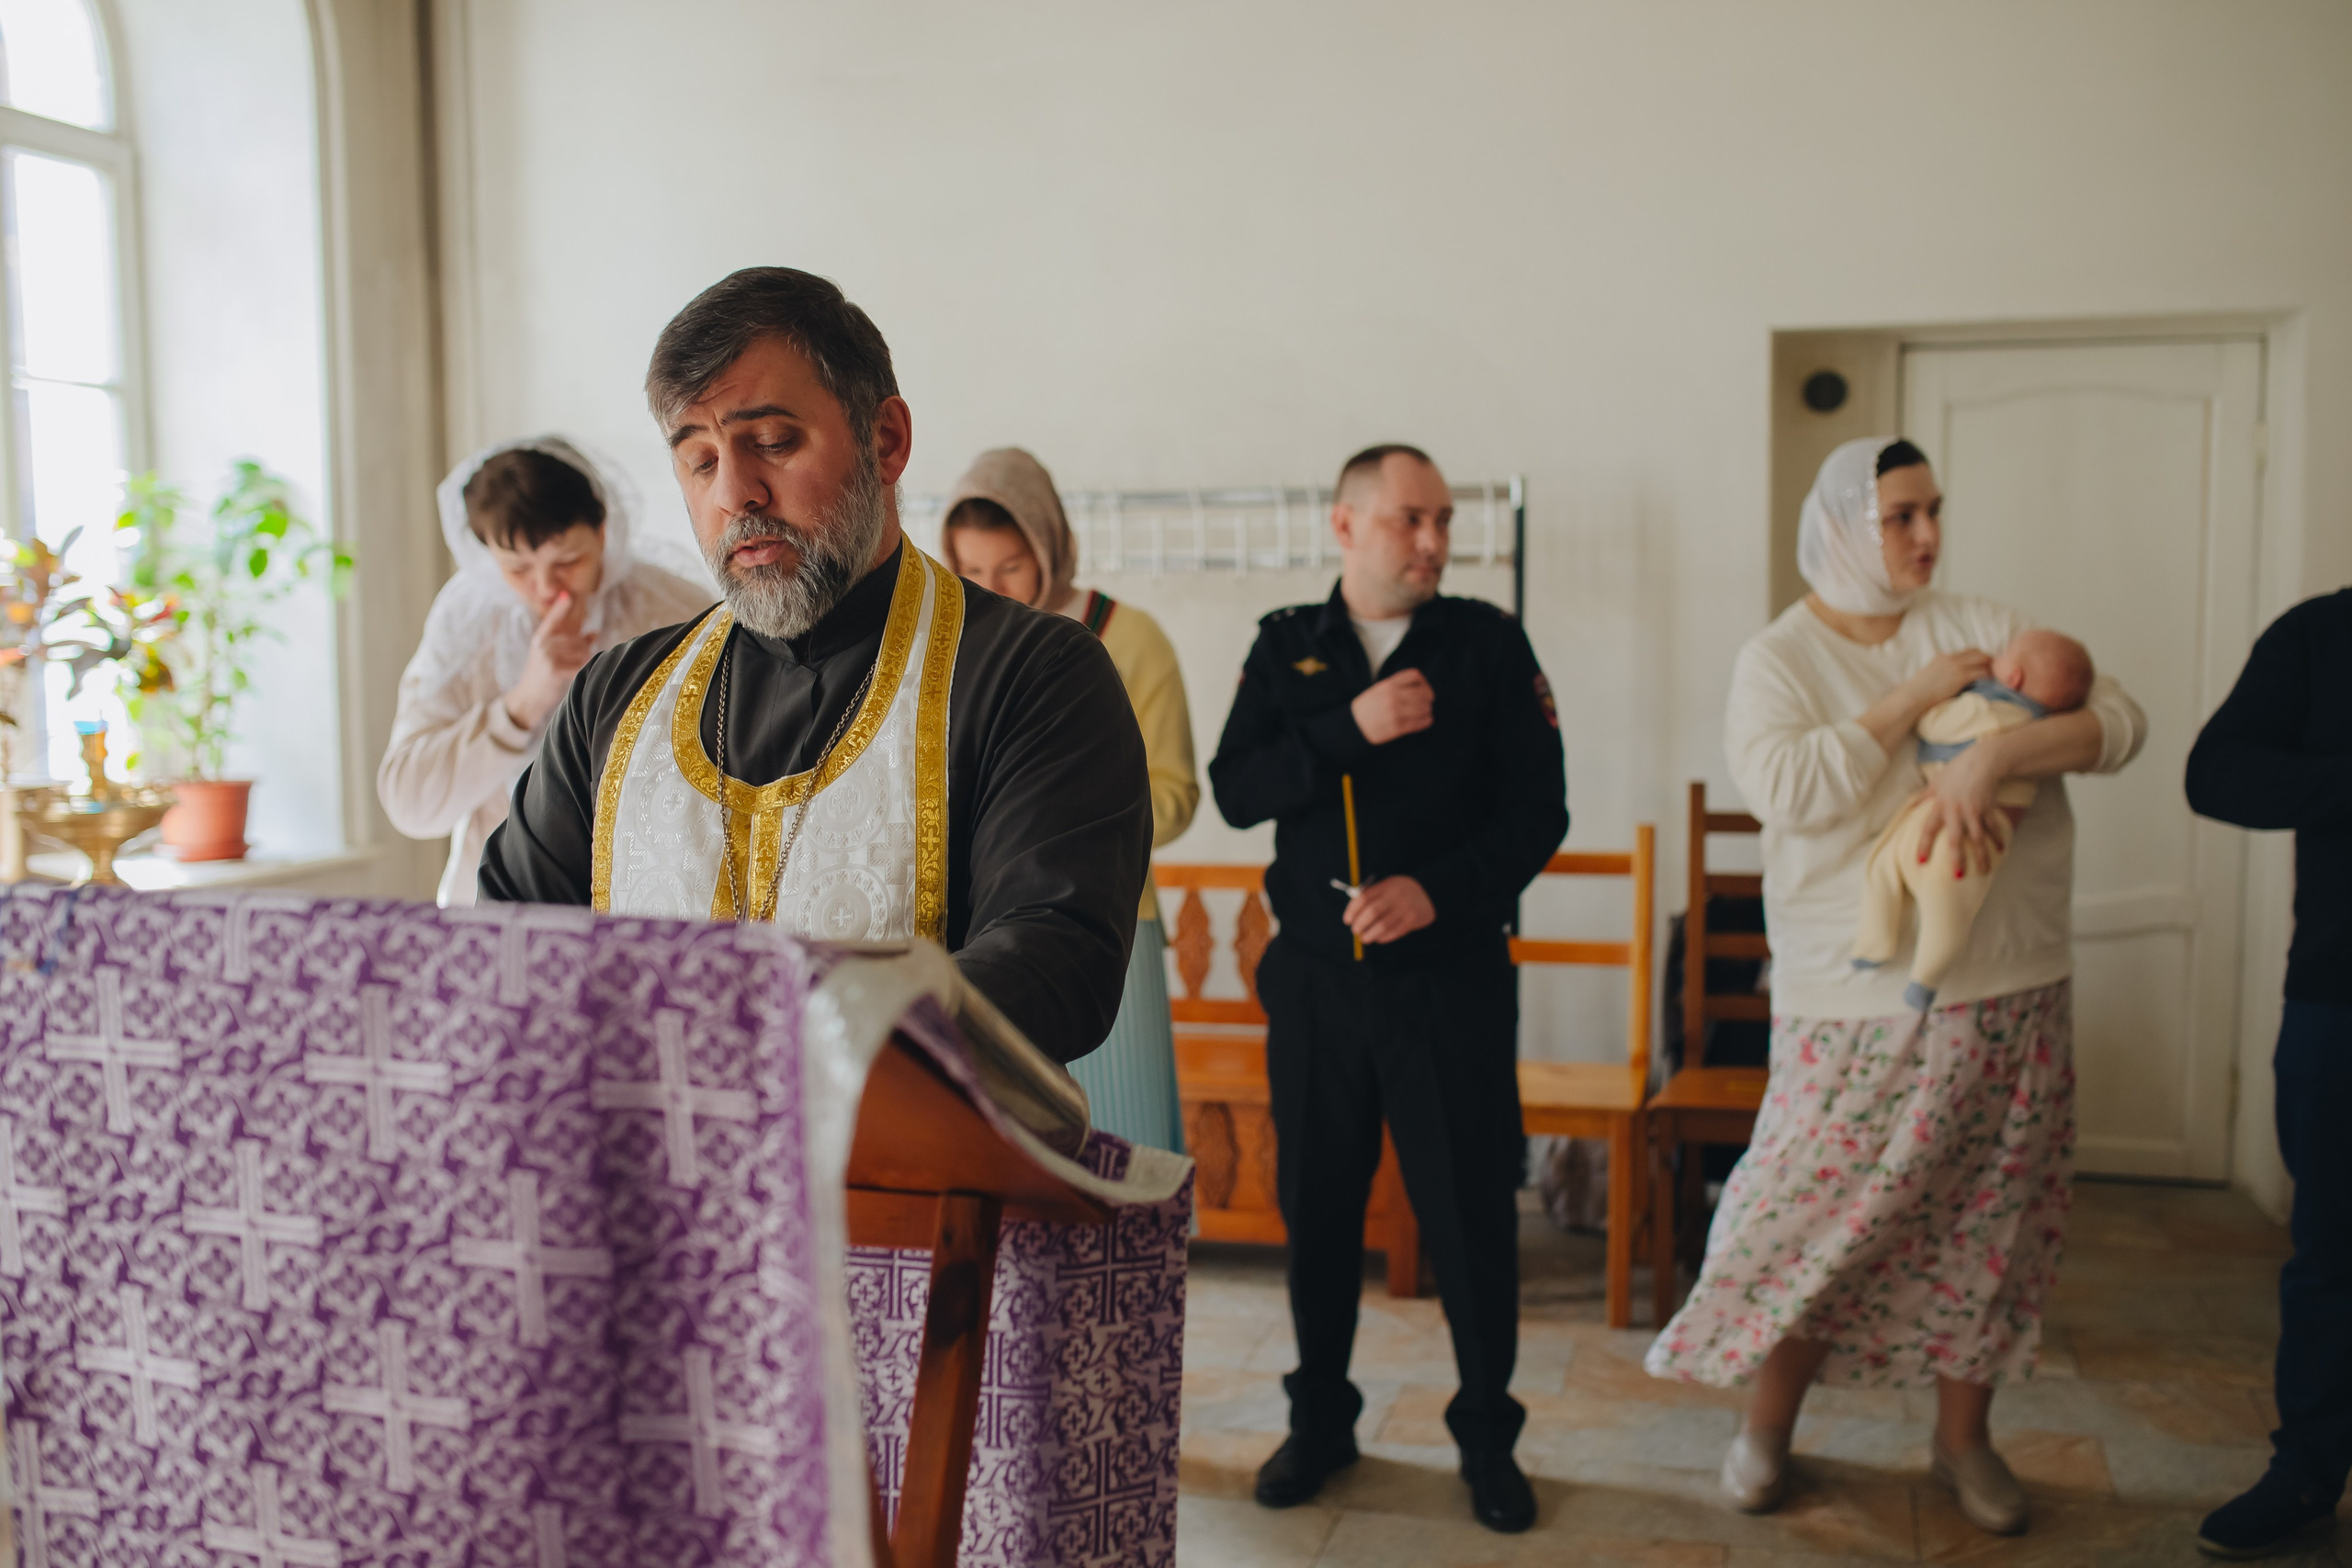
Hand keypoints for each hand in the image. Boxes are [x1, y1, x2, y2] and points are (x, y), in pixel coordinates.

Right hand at [502, 591, 595, 729]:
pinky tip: (574, 676)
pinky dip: (582, 671)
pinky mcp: (555, 669)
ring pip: (581, 652)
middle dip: (583, 649)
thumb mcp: (549, 657)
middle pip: (576, 639)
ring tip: (572, 670)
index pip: (552, 619)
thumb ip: (569, 644)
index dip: (561, 607)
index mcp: (539, 638)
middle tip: (577, 661)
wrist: (527, 699)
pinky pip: (580, 665)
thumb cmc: (542, 677)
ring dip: (584, 661)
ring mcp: (548, 656)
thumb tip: (593, 633)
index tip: (568, 594)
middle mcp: (542, 644)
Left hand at [1344, 875, 1435, 944]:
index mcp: (1386, 886)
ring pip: (1382, 925)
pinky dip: (1383, 937)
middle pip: (1372, 912)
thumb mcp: (1387, 886)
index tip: (1347, 920)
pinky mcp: (1412, 921)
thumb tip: (1352, 913)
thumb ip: (1371, 895)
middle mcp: (1395, 896)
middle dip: (1360, 924)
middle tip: (1355, 930)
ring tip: (1364, 938)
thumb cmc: (1401, 891)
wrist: (1429, 892)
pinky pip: (1394, 932)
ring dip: (1369, 934)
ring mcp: (1405, 909)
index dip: (1352, 910)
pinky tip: (1378, 938)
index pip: (1364, 898)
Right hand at [1351, 669, 1433, 744]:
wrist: (1354, 725)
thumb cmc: (1367, 707)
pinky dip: (1426, 721)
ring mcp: (1395, 711)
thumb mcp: (1379, 689)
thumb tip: (1420, 688)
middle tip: (1427, 704)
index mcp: (1388, 684)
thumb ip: (1397, 686)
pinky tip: (1427, 721)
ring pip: (1423, 708)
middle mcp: (1393, 696)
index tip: (1425, 691)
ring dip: (1427, 710)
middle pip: (1422, 693)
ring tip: (1426, 713)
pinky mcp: (1397, 727)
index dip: (1424, 683)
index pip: (1414, 675)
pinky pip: (1419, 722)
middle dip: (1428, 699)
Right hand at [1905, 648, 1994, 709]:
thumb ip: (1937, 673)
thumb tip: (1941, 680)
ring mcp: (1957, 666)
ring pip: (1982, 660)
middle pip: (1977, 652)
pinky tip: (1990, 683)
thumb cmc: (1916, 692)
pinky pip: (1981, 672)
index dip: (1977, 657)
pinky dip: (1988, 677)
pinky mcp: (1961, 676)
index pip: (1966, 652)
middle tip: (1993, 668)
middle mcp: (1951, 658)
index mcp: (1942, 657)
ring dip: (1990, 667)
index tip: (1982, 664)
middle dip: (1987, 659)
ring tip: (1993, 676)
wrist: (1913, 697)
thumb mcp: (1927, 676)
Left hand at [1913, 739, 2010, 877]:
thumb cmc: (1956, 772)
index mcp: (1940, 805)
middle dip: (1956, 858)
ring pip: (1978, 838)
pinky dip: (1998, 840)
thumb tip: (1908, 807)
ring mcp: (1974, 811)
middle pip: (1955, 839)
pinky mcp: (1989, 809)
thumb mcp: (1935, 783)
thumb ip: (1923, 797)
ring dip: (1982, 856)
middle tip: (1957, 876)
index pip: (1928, 828)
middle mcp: (1956, 811)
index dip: (1924, 845)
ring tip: (1984, 872)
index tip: (1921, 861)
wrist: (1982, 761)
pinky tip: (2001, 851)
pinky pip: (1994, 828)